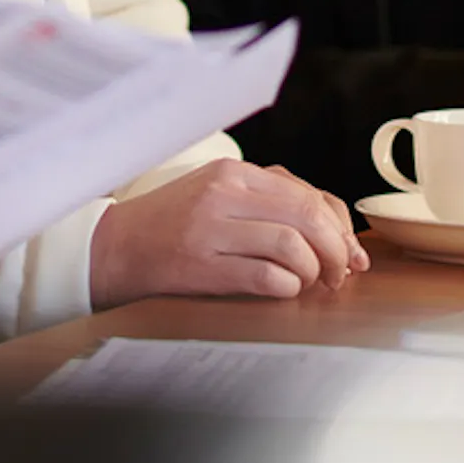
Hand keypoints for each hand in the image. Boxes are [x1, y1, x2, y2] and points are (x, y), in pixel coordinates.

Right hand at [88, 157, 366, 307]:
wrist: (115, 247)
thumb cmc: (172, 223)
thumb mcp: (219, 194)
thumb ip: (271, 201)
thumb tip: (338, 231)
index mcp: (232, 172)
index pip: (308, 194)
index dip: (339, 227)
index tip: (348, 252)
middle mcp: (224, 194)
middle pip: (309, 219)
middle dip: (336, 252)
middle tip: (339, 274)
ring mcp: (212, 230)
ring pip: (294, 247)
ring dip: (314, 272)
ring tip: (310, 284)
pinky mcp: (203, 266)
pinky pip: (268, 277)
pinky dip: (288, 288)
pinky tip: (283, 290)